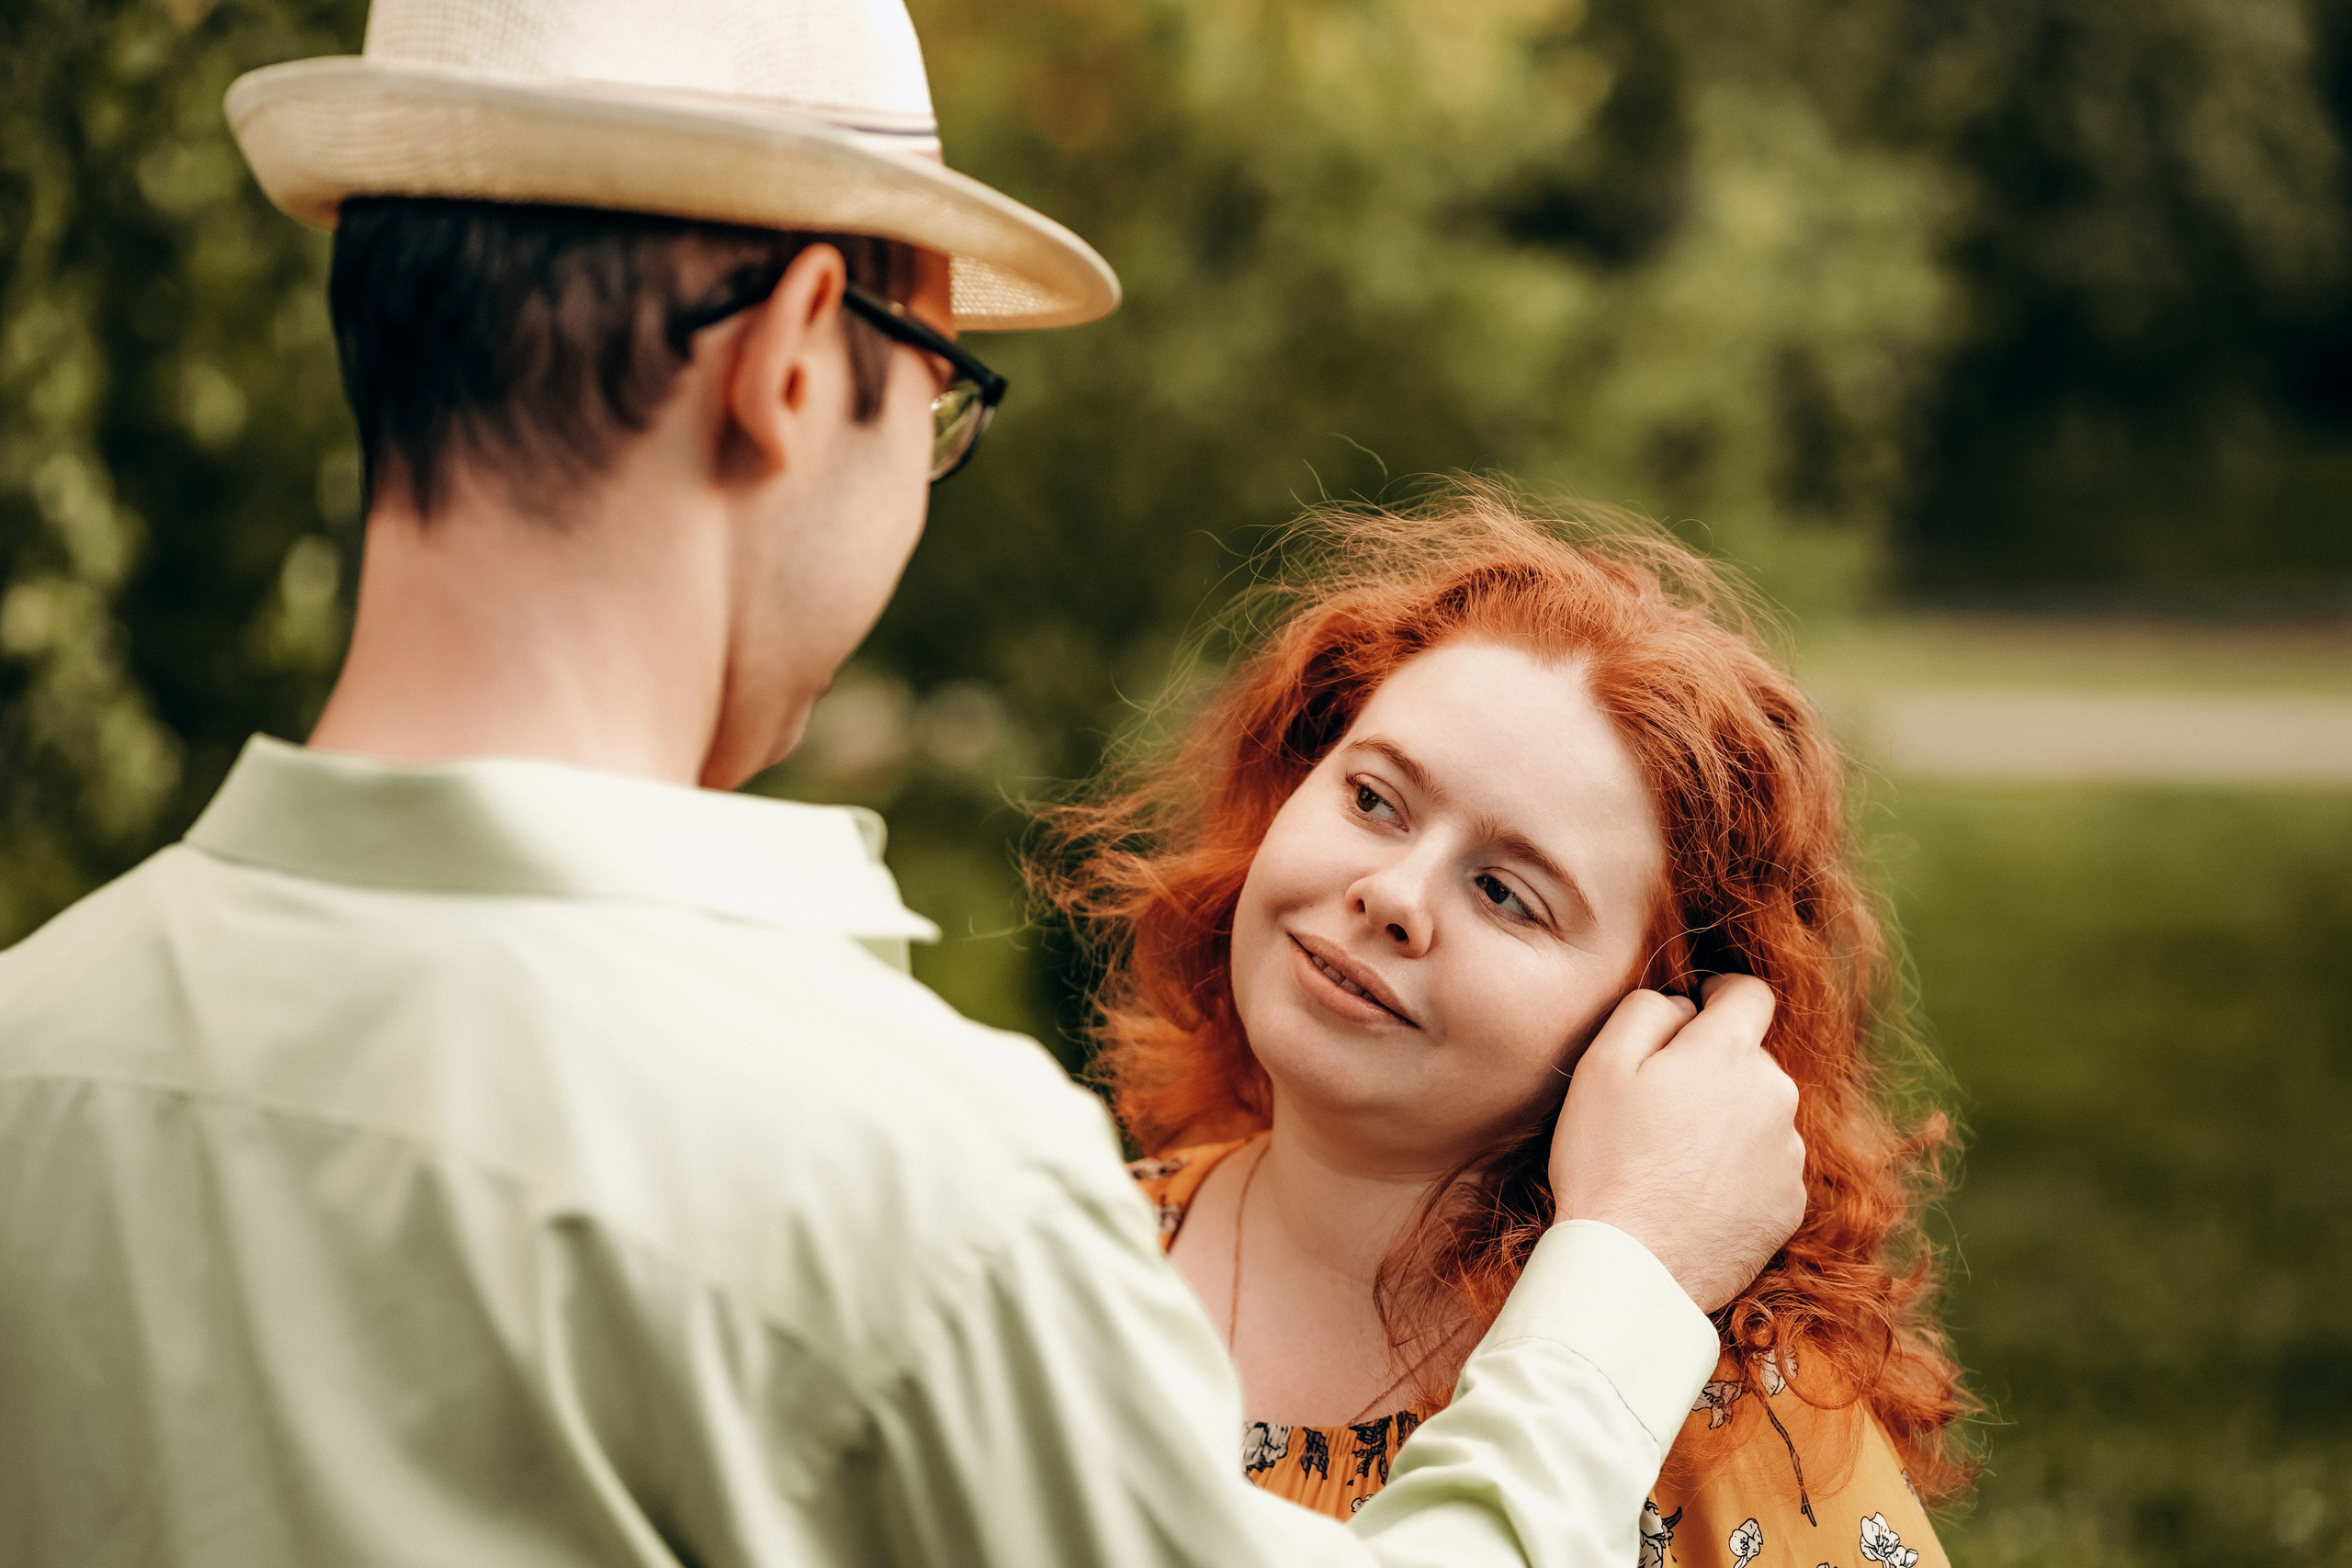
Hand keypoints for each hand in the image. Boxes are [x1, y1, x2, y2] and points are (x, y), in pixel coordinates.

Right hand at [1549, 975, 1804, 1313]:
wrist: (1634, 1267)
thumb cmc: (1606, 1161)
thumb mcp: (1601, 1064)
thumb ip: (1648, 1010)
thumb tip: (1683, 1006)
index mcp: (1729, 1052)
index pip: (1751, 993)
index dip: (1720, 992)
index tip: (1697, 1009)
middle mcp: (1775, 1095)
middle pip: (1752, 1058)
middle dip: (1715, 1066)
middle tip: (1660, 1103)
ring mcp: (1788, 1154)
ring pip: (1760, 1113)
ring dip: (1728, 1120)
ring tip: (1674, 1158)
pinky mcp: (1791, 1204)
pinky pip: (1766, 1166)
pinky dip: (1738, 1170)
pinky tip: (1695, 1193)